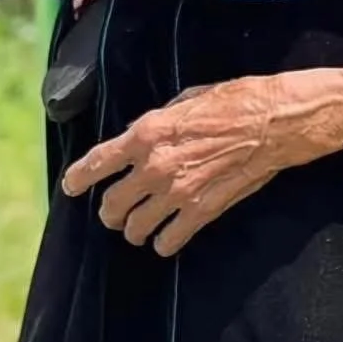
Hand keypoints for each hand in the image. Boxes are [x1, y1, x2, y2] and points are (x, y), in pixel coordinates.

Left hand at [61, 65, 342, 256]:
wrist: (272, 121)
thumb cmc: (231, 101)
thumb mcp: (184, 99)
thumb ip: (155, 123)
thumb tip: (138, 138)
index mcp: (147, 132)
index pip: (98, 163)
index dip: (79, 178)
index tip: (70, 187)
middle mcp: (154, 166)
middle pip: (111, 204)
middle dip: (110, 208)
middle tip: (117, 208)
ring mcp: (177, 193)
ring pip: (134, 228)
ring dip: (135, 227)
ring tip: (141, 224)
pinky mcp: (201, 213)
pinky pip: (167, 242)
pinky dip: (163, 242)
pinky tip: (167, 235)